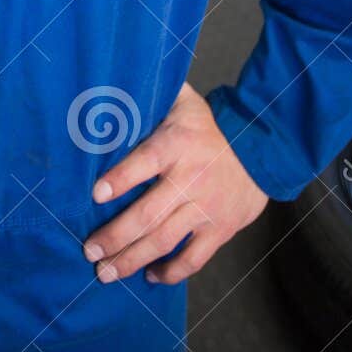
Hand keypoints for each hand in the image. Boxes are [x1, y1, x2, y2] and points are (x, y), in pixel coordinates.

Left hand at [82, 82, 267, 284]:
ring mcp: (206, 208)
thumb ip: (153, 92)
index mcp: (176, 145)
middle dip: (114, 236)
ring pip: (164, 241)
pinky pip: (194, 258)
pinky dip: (171, 271)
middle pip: (147, 214)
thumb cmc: (209, 126)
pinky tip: (150, 276)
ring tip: (106, 272)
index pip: (144, 162)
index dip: (120, 179)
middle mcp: (190, 179)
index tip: (95, 194)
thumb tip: (119, 76)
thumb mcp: (182, 101)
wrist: (263, 147)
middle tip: (89, 251)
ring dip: (131, 260)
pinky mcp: (221, 229)